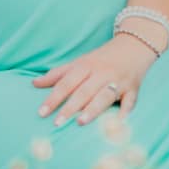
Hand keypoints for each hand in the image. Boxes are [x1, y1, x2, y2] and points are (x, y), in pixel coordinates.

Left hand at [33, 36, 156, 125]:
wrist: (134, 45)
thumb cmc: (102, 59)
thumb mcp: (79, 62)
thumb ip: (58, 74)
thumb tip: (34, 83)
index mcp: (86, 66)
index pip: (66, 83)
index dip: (53, 98)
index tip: (41, 113)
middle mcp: (101, 73)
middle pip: (83, 91)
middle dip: (70, 107)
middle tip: (57, 123)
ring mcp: (118, 81)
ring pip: (104, 96)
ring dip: (93, 109)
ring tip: (80, 122)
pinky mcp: (133, 89)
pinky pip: (129, 101)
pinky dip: (125, 112)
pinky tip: (118, 123)